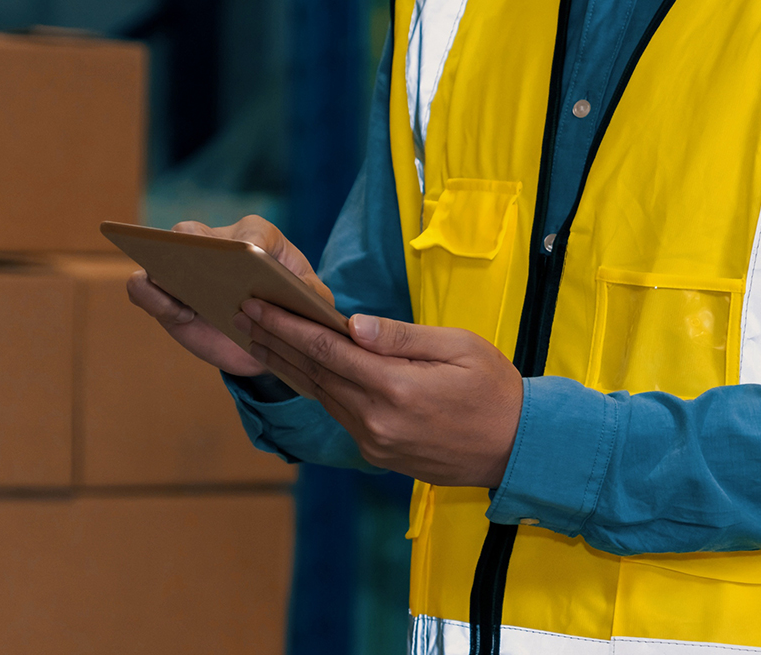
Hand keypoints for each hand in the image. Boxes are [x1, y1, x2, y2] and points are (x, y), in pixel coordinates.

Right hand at [126, 216, 332, 376]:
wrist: (265, 340)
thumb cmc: (289, 310)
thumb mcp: (311, 303)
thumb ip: (313, 294)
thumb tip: (298, 290)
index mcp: (257, 237)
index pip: (251, 232)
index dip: (248, 245)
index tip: (250, 260)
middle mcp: (215, 242)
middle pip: (194, 233)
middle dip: (197, 250)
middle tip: (205, 275)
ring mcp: (185, 265)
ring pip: (162, 250)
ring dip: (166, 273)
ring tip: (186, 305)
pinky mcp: (163, 293)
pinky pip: (141, 286)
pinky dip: (152, 297)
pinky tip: (180, 317)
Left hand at [235, 301, 523, 486]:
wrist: (519, 450)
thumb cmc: (495, 390)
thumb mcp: (459, 348)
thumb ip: (402, 337)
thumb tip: (353, 324)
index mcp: (396, 388)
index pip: (327, 351)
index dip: (288, 326)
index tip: (257, 306)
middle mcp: (376, 420)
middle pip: (313, 374)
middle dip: (274, 342)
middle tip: (241, 315)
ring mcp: (374, 441)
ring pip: (320, 396)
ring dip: (286, 366)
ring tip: (258, 338)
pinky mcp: (378, 453)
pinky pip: (337, 414)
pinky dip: (313, 388)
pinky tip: (298, 370)